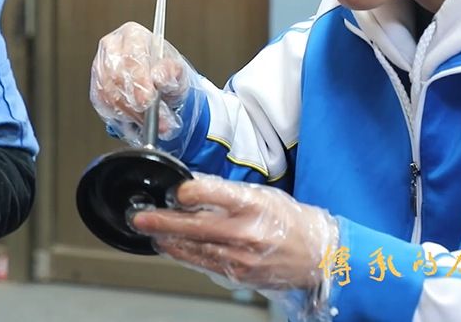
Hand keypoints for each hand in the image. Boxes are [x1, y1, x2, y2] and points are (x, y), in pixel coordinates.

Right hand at [89, 21, 203, 151]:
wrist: (158, 85)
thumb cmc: (165, 72)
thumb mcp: (177, 71)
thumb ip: (170, 72)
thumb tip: (159, 77)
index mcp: (133, 35)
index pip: (131, 57)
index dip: (139, 81)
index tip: (148, 101)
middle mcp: (112, 47)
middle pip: (117, 76)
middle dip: (135, 101)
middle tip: (151, 117)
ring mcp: (100, 66)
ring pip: (109, 93)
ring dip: (129, 112)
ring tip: (149, 122)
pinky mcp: (96, 86)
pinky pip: (103, 104)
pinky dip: (118, 115)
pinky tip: (134, 119)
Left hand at [132, 175, 337, 290]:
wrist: (319, 256)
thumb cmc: (292, 222)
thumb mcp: (262, 194)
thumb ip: (225, 191)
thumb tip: (191, 186)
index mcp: (251, 203)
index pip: (208, 192)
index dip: (184, 191)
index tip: (174, 190)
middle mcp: (244, 231)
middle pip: (192, 225)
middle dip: (160, 222)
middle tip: (140, 218)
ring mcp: (239, 256)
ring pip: (193, 248)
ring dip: (167, 240)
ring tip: (150, 232)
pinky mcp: (237, 274)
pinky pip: (203, 263)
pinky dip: (185, 254)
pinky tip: (173, 247)